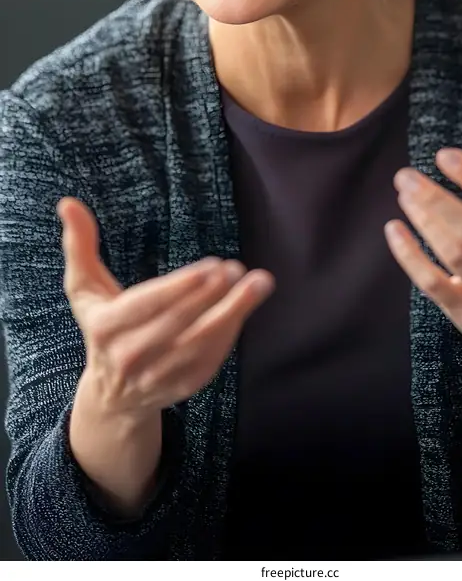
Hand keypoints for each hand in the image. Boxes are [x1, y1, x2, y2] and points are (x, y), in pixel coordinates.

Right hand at [57, 196, 274, 416]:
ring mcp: (159, 376)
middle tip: (236, 268)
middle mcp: (130, 357)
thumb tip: (68, 203)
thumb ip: (79, 246)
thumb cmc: (102, 327)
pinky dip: (232, 332)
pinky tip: (247, 305)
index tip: (211, 265)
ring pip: (200, 344)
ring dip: (233, 312)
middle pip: (177, 324)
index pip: (146, 307)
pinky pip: (211, 359)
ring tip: (257, 283)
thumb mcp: (85, 290)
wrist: (112, 395)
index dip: (180, 287)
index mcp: (106, 329)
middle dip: (210, 295)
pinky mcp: (184, 387)